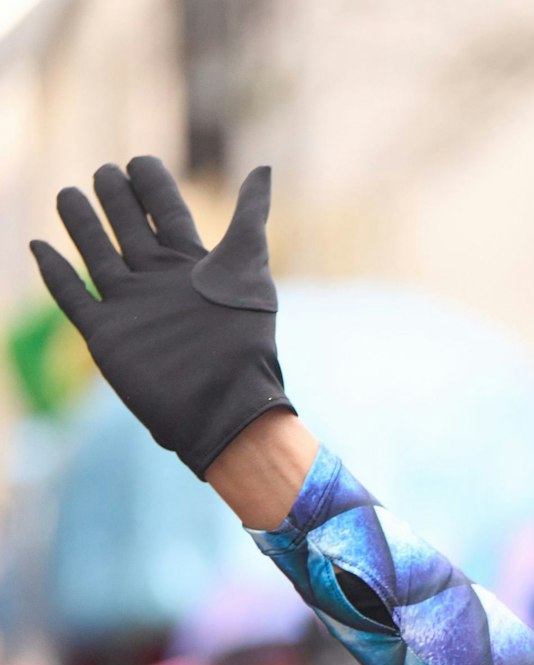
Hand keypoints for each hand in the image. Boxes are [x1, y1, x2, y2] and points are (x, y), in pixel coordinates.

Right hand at [30, 157, 292, 477]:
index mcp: (192, 266)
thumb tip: (263, 168)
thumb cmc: (245, 342)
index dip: (153, 187)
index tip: (140, 160)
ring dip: (82, 225)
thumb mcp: (249, 271)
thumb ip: (249, 219)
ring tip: (68, 194)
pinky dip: (55, 273)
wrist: (224, 405)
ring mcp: (130, 307)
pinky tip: (40, 247)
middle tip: (104, 171)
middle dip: (116, 199)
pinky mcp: (107, 335)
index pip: (166, 214)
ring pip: (98, 255)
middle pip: (128, 229)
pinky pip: (74, 298)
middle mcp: (158, 282)